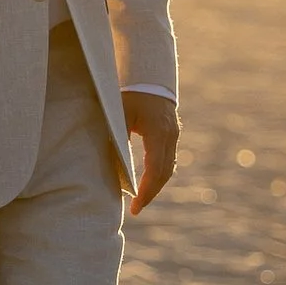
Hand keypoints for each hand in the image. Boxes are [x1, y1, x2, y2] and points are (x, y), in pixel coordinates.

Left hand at [121, 90, 177, 214]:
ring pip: (168, 168)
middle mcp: (170, 137)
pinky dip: (158, 173)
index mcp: (159, 133)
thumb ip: (117, 137)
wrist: (148, 75)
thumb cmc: (130, 92)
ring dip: (156, 185)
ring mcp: (173, 135)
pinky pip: (168, 159)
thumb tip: (112, 165)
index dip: (146, 192)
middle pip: (164, 173)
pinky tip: (147, 181)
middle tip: (136, 209)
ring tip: (140, 199)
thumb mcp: (119, 113)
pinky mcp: (171, 133)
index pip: (155, 171)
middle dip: (151, 193)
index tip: (135, 206)